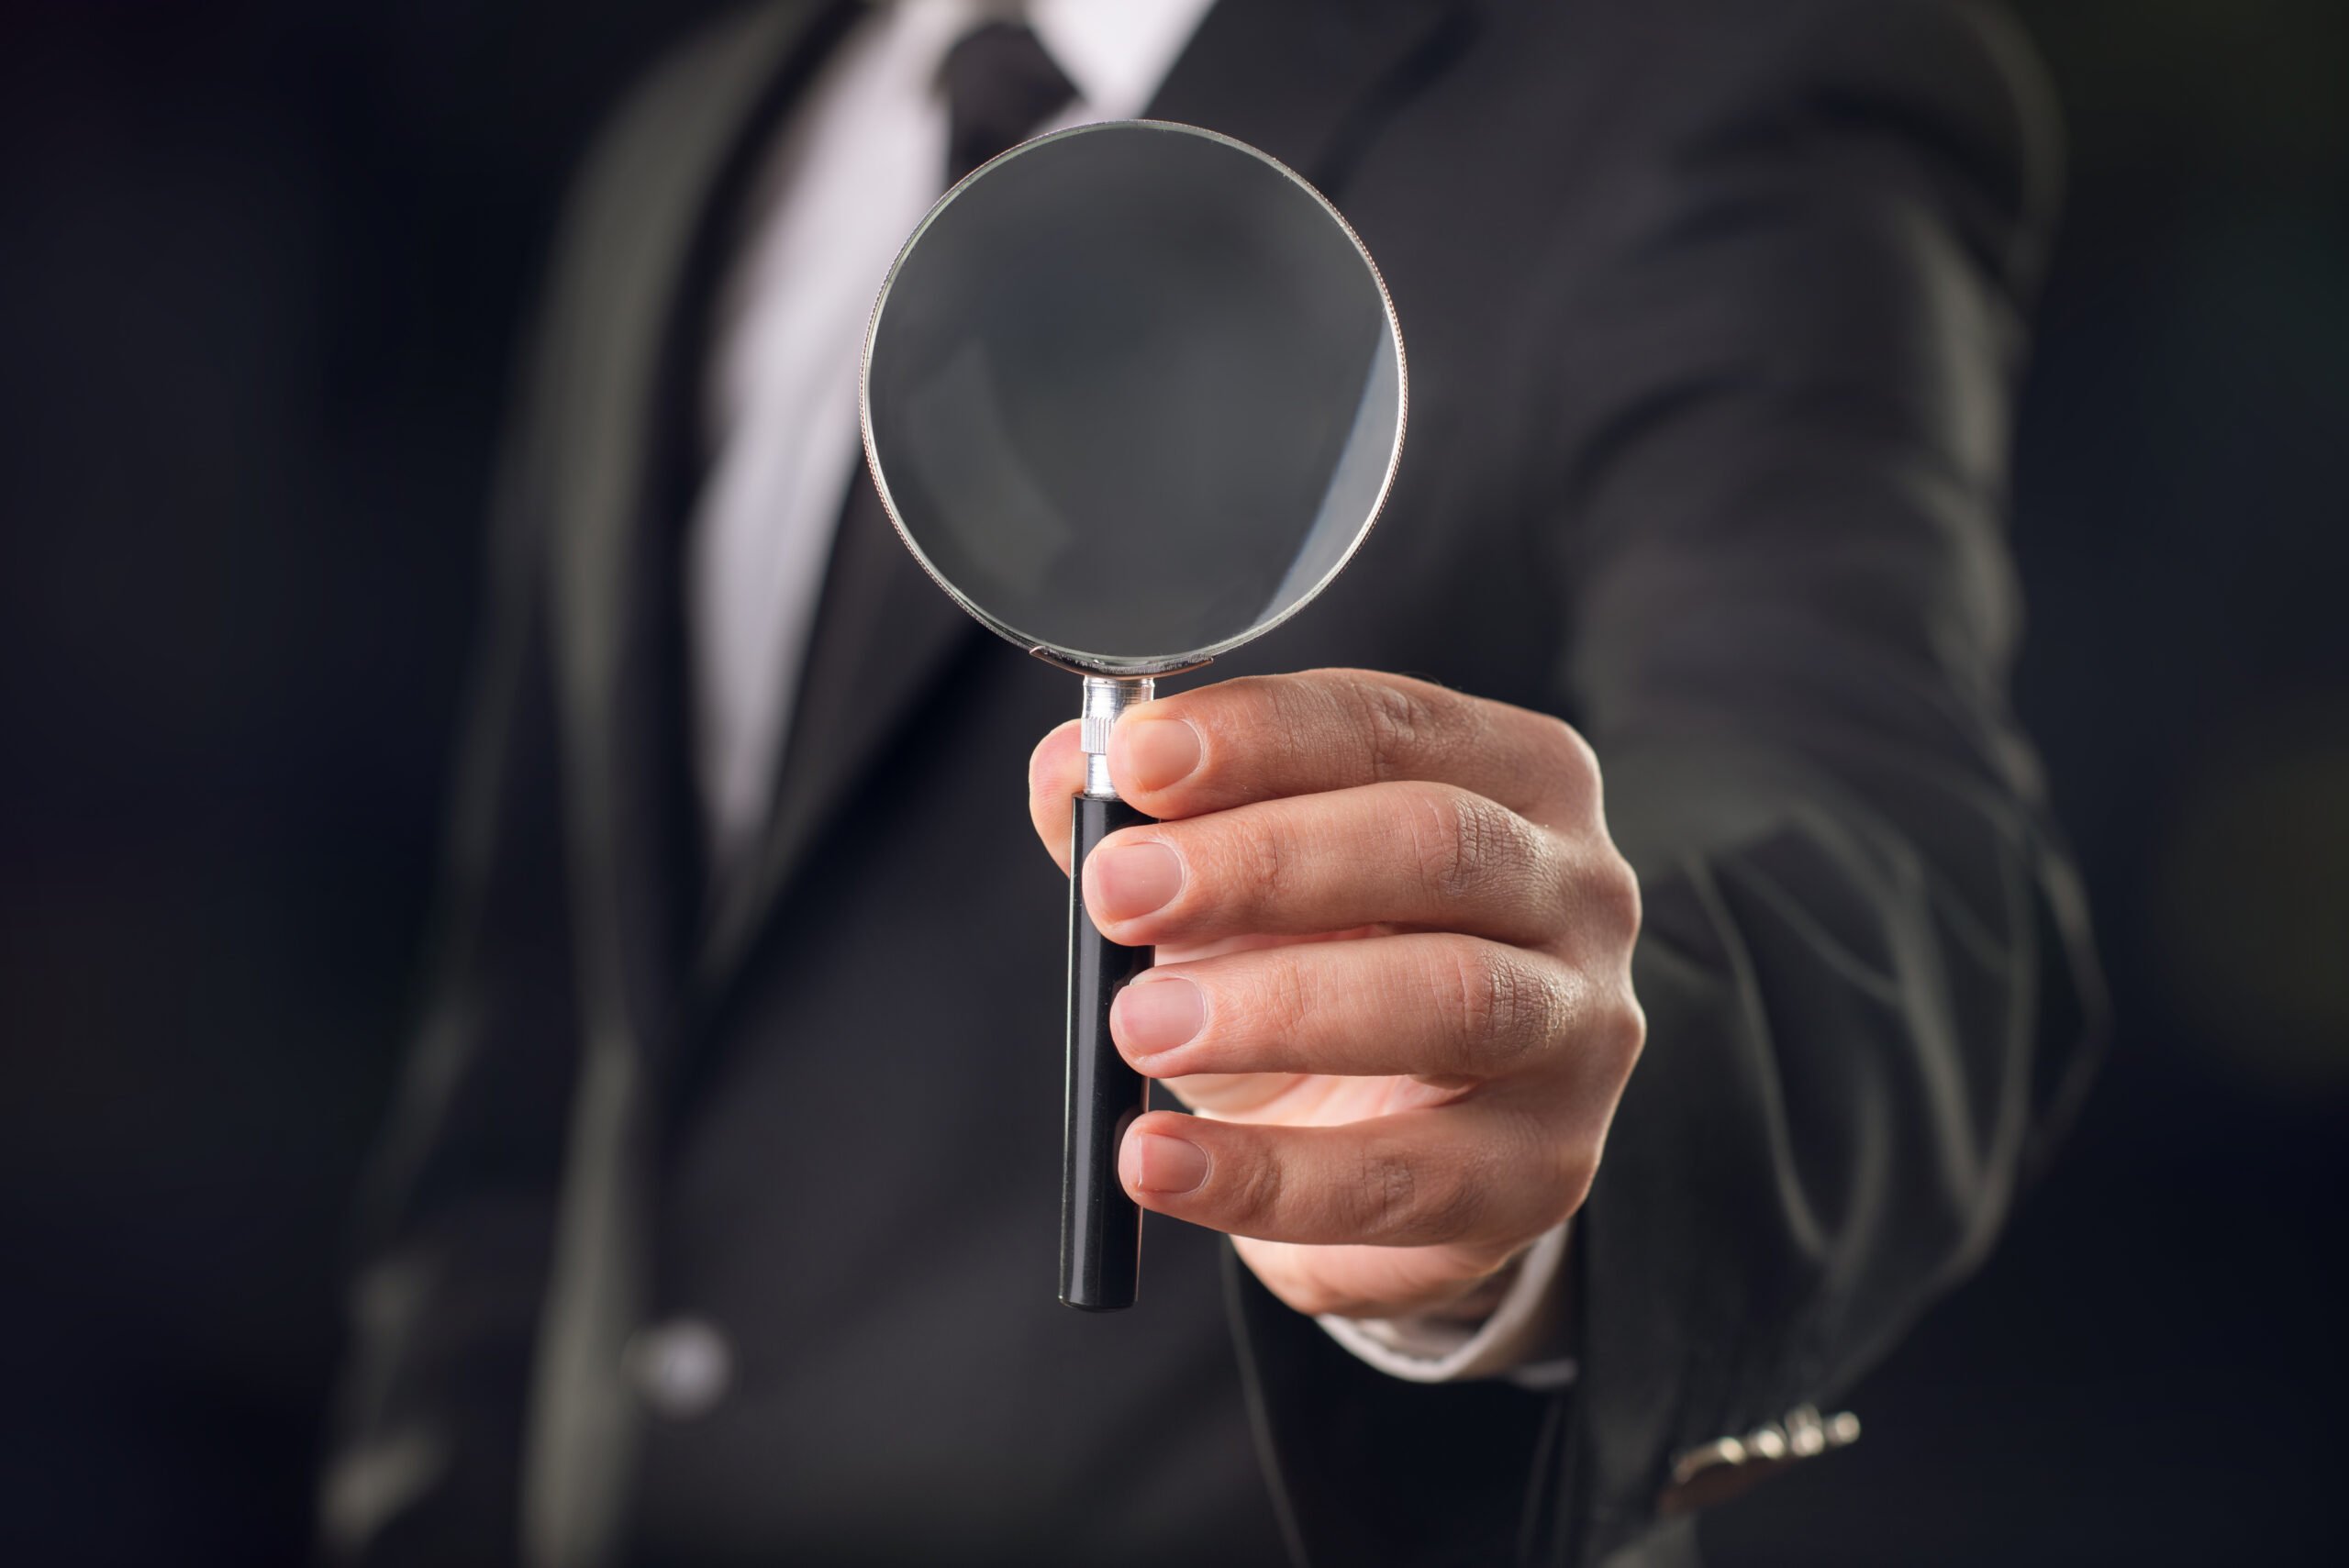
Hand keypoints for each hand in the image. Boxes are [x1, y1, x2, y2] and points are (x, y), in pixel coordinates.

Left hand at [1028, 669, 1643, 1321]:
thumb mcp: (1240, 886)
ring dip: (1274, 1008)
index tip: (1132, 760)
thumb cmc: (1327, 970)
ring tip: (1137, 1029)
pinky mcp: (1545, 1169)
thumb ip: (1156, 822)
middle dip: (1263, 861)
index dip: (1258, 737)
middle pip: (1434, 842)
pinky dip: (1263, 1175)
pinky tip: (1158, 1160)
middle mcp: (1575, 887)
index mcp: (1511, 775)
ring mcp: (1578, 1030)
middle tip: (1120, 892)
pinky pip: (1405, 1179)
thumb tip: (1063, 773)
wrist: (1399, 1147)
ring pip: (1450, 997)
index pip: (1391, 724)